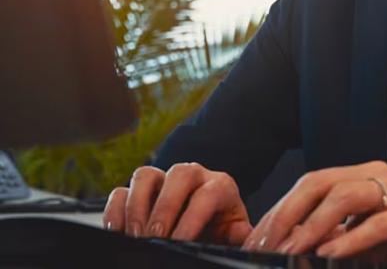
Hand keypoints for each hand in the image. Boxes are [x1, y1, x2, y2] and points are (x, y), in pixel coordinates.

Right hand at [103, 163, 251, 244]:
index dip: (192, 218)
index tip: (180, 242)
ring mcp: (163, 180)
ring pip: (146, 175)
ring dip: (137, 206)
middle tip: (155, 237)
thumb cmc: (219, 230)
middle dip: (165, 208)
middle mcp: (192, 176)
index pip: (208, 194)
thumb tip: (241, 233)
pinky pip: (121, 190)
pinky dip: (116, 210)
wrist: (206, 228)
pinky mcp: (140, 191)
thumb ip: (236, 233)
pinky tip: (118, 232)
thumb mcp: (232, 233)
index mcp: (220, 186)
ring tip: (136, 236)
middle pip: (179, 174)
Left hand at [242, 160, 386, 268]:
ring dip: (313, 226)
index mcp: (358, 176)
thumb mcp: (354, 238)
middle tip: (264, 245)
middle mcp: (377, 176)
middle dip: (287, 214)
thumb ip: (325, 236)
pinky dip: (351, 238)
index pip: (309, 184)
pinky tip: (330, 253)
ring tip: (291, 250)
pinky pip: (379, 223)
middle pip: (321, 184)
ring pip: (346, 197)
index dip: (280, 210)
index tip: (256, 239)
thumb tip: (282, 246)